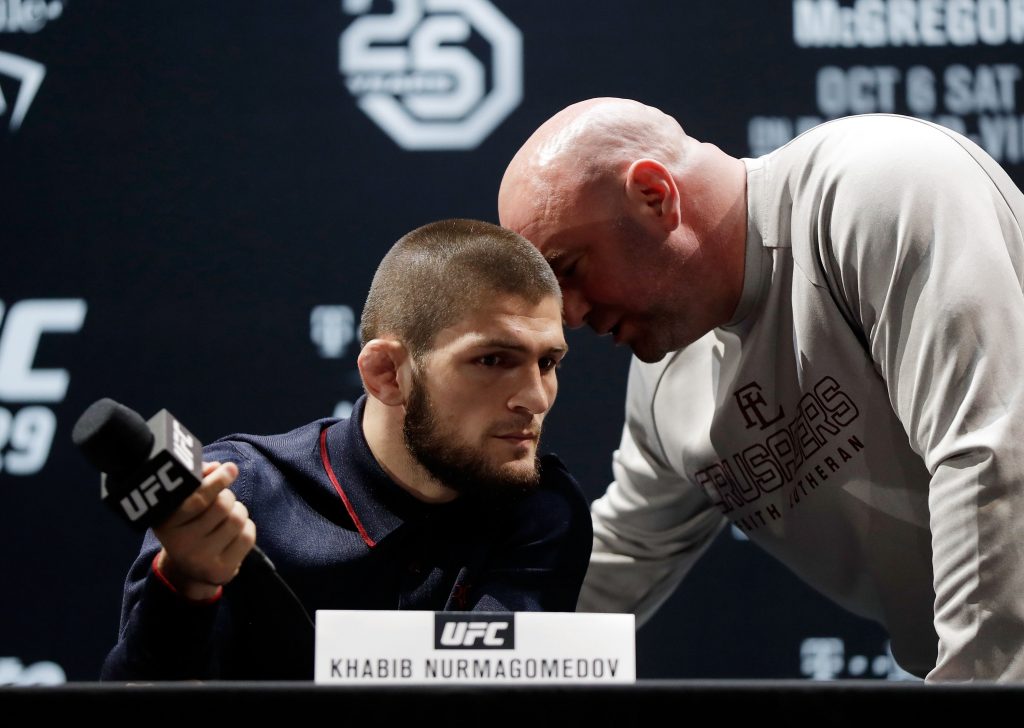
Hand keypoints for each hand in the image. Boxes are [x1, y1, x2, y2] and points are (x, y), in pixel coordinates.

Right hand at [152, 460, 254, 600]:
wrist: (189, 568)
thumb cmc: (190, 523)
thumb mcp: (184, 501)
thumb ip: (198, 479)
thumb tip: (218, 468)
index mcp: (166, 522)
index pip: (198, 499)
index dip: (218, 481)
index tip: (230, 468)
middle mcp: (180, 544)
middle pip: (222, 506)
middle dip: (228, 496)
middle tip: (224, 499)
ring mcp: (201, 560)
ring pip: (237, 520)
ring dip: (239, 511)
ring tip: (228, 516)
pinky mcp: (221, 571)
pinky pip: (247, 537)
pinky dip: (247, 528)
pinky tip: (234, 533)